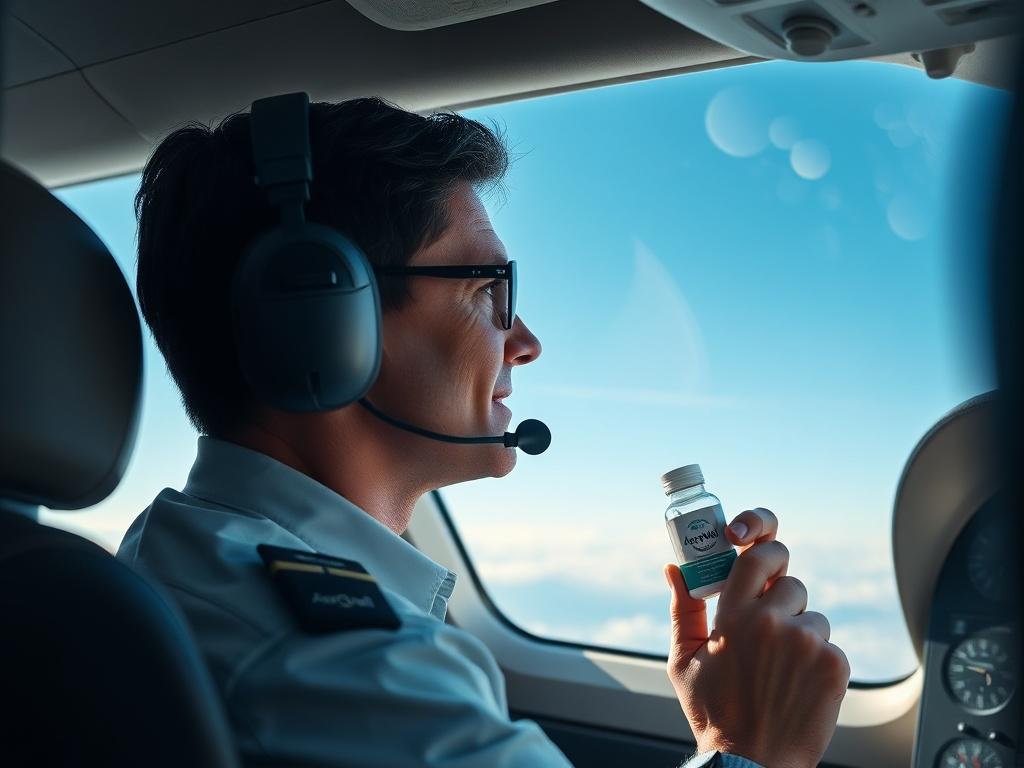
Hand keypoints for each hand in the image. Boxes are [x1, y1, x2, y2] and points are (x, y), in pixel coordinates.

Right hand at [664, 508, 849, 767]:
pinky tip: (796, 684)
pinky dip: (817, 659)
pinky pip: (829, 644)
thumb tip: (674, 568)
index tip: (755, 550)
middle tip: (770, 616)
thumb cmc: (714, 713)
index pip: (758, 555)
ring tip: (779, 668)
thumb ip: (682, 608)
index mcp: (733, 616)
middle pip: (790, 580)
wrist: (752, 764)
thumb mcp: (683, 660)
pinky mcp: (834, 665)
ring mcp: (806, 643)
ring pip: (812, 615)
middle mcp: (771, 623)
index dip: (761, 544)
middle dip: (780, 593)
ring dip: (799, 631)